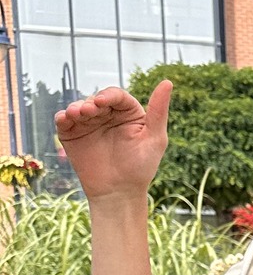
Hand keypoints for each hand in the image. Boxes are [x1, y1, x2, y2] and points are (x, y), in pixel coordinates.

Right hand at [55, 80, 171, 201]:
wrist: (118, 192)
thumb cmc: (141, 168)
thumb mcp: (154, 139)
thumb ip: (158, 111)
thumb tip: (167, 82)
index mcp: (128, 113)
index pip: (117, 96)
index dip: (108, 96)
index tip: (101, 102)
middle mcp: (107, 115)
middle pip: (95, 99)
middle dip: (91, 102)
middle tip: (88, 111)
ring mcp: (88, 123)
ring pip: (79, 107)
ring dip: (76, 108)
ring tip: (76, 114)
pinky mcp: (72, 133)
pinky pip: (64, 121)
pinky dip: (63, 117)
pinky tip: (65, 119)